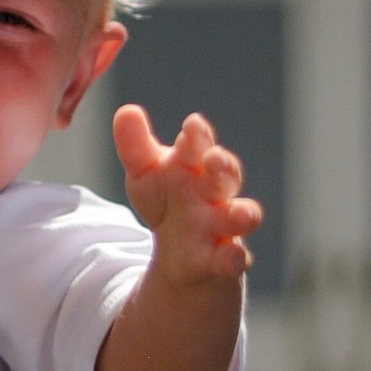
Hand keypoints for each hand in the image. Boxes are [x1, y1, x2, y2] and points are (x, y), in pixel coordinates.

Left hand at [112, 103, 262, 283]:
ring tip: (242, 214)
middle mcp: (214, 192)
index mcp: (195, 166)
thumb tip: (126, 110)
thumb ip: (135, 146)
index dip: (197, 136)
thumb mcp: (144, 174)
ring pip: (242, 216)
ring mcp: (222, 226)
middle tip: (215, 159)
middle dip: (223, 166)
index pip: (199, 146)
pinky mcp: (222, 259)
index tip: (192, 125)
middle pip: (226, 175)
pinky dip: (234, 259)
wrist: (178, 252)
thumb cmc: (166, 200)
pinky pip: (235, 259)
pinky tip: (232, 258)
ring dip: (244, 214)